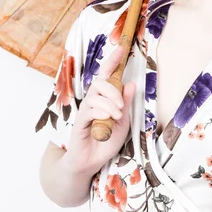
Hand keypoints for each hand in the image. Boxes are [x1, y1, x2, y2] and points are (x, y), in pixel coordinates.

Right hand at [63, 45, 135, 175]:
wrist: (91, 163)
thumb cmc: (106, 142)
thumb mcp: (123, 122)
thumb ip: (126, 104)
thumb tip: (132, 83)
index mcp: (104, 98)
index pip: (107, 75)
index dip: (113, 61)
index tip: (121, 47)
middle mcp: (93, 100)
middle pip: (100, 82)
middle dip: (113, 89)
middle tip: (121, 106)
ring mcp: (85, 110)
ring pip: (96, 95)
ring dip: (110, 103)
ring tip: (117, 117)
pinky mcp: (79, 121)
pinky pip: (90, 109)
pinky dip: (102, 112)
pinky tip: (108, 119)